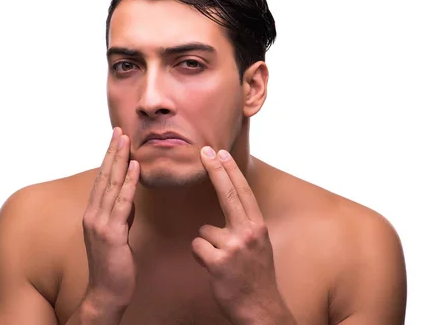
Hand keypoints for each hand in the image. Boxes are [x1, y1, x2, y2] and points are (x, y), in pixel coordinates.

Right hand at [81, 127, 139, 311]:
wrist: (106, 292)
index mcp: (93, 214)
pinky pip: (121, 203)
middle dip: (112, 152)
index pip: (101, 180)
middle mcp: (92, 215)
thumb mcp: (118, 234)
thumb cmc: (114, 265)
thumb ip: (121, 214)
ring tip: (125, 141)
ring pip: (110, 185)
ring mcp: (99, 224)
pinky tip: (135, 168)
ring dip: (119, 161)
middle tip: (119, 131)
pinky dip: (128, 183)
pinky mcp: (110, 234)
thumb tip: (129, 196)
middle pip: (103, 177)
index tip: (116, 139)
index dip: (109, 158)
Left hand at [191, 147, 294, 323]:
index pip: (242, 191)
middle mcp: (248, 232)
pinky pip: (197, 247)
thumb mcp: (259, 244)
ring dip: (207, 245)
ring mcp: (234, 247)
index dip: (230, 170)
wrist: (261, 309)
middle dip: (215, 169)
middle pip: (226, 194)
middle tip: (204, 151)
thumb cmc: (256, 275)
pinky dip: (201, 257)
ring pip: (204, 230)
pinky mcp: (218, 262)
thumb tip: (230, 202)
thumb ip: (245, 223)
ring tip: (222, 262)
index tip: (220, 152)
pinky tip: (214, 269)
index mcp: (258, 226)